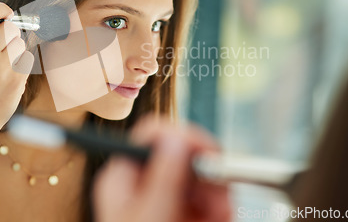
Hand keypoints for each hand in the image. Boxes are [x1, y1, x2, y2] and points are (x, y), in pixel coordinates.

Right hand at [0, 0, 33, 139]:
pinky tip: (7, 77)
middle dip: (11, 30)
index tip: (6, 14)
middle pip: (11, 26)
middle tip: (5, 40)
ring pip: (21, 42)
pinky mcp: (15, 81)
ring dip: (16, 48)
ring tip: (1, 64)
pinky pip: (27, 59)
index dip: (3, 9)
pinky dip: (21, 64)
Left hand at [93, 116, 231, 221]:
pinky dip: (220, 205)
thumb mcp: (150, 216)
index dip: (182, 135)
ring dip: (219, 191)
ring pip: (201, 174)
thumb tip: (175, 135)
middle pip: (183, 152)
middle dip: (207, 170)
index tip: (207, 150)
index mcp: (123, 176)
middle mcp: (144, 180)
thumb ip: (163, 178)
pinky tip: (223, 215)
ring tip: (224, 212)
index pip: (151, 134)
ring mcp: (165, 194)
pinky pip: (210, 195)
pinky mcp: (184, 209)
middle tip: (222, 189)